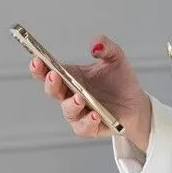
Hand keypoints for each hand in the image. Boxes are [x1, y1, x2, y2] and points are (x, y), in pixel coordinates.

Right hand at [29, 35, 151, 150]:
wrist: (135, 103)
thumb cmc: (120, 80)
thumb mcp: (116, 58)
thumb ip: (106, 47)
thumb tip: (95, 45)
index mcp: (71, 76)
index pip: (49, 72)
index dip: (39, 67)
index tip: (37, 59)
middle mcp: (70, 95)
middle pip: (53, 91)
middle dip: (51, 83)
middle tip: (54, 76)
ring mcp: (78, 113)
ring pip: (68, 110)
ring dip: (72, 104)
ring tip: (80, 97)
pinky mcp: (90, 128)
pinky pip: (84, 127)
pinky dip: (88, 121)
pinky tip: (95, 114)